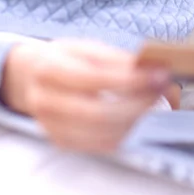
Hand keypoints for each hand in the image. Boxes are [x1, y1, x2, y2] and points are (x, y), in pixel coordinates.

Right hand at [0, 39, 169, 153]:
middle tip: (161, 91)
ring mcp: (52, 127)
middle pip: (98, 113)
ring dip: (136, 120)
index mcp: (50, 70)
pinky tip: (137, 118)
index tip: (159, 75)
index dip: (131, 80)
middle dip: (137, 104)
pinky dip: (125, 133)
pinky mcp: (62, 142)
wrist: (32, 76)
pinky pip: (101, 146)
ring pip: (102, 134)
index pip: (95, 79)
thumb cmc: (65, 60)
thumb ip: (118, 59)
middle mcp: (46, 101)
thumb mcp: (87, 49)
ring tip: (153, 103)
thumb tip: (152, 69)